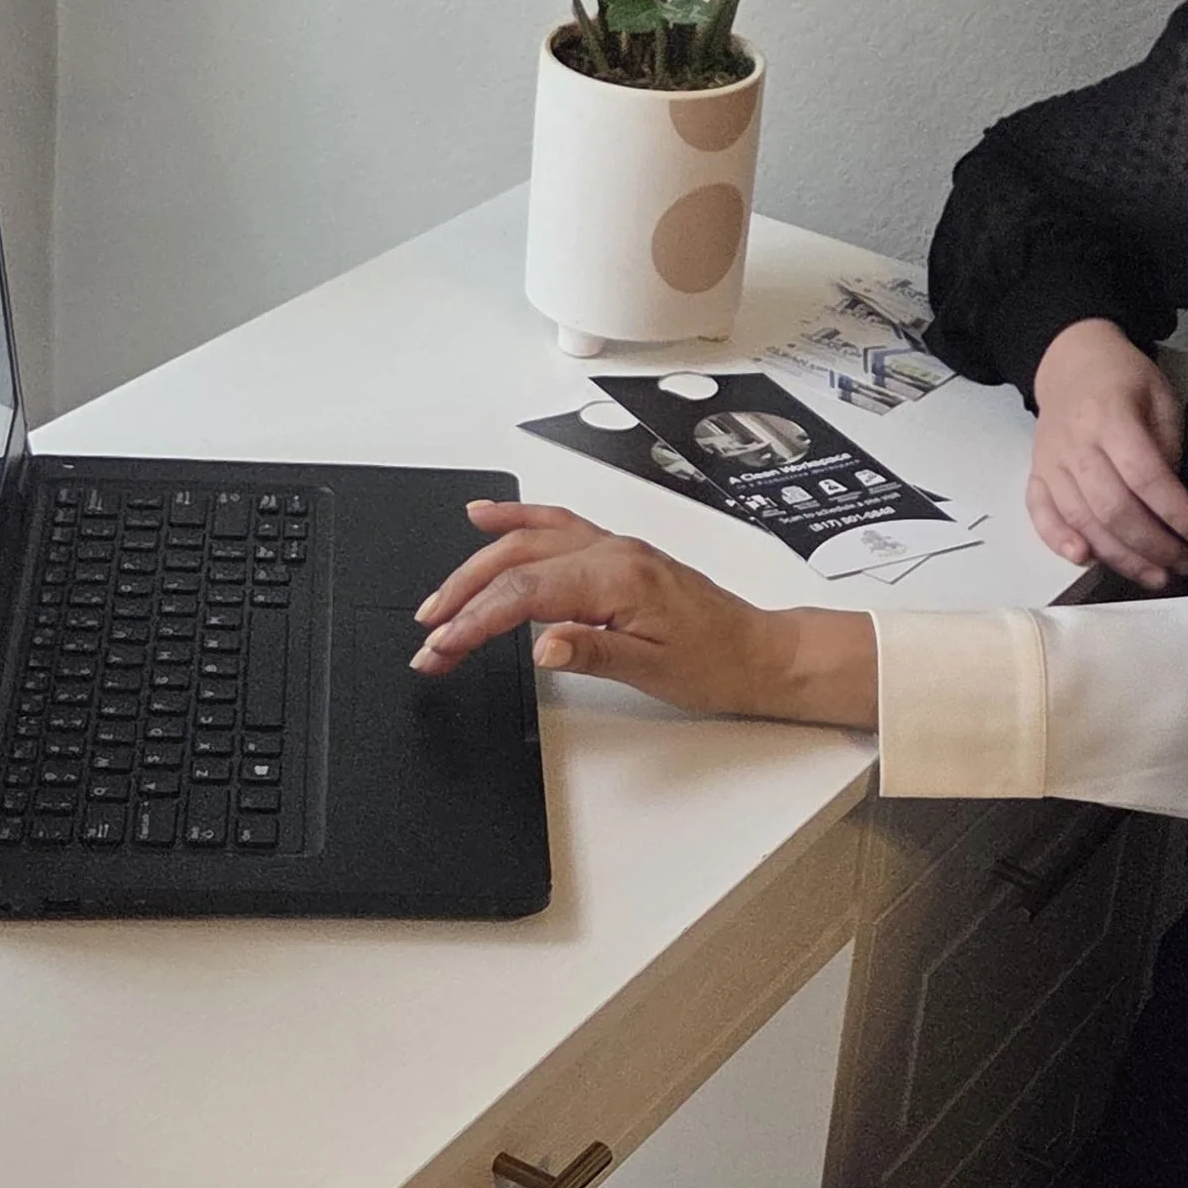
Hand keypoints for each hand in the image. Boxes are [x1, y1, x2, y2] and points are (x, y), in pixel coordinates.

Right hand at [412, 504, 880, 726]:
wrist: (759, 652)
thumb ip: (592, 652)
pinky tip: (486, 518)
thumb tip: (541, 644)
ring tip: (438, 596)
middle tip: (428, 635)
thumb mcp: (653, 669)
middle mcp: (611, 552)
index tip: (440, 648)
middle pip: (516, 563)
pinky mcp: (615, 553)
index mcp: (617, 578)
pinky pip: (555, 525)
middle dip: (463, 597)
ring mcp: (613, 547)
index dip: (474, 621)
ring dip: (477, 565)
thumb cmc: (716, 663)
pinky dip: (516, 518)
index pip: (525, 593)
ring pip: (528, 540)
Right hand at [1027, 319, 1187, 591]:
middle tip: (1186, 565)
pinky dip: (1058, 541)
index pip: (1146, 476)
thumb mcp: (1160, 397)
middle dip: (1154, 545)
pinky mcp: (1036, 474)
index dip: (1178, 513)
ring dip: (1120, 557)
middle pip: (1113, 508)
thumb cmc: (1124, 378)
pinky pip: (1041, 514)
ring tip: (1156, 576)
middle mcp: (1075, 443)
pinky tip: (1085, 561)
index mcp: (1110, 416)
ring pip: (1082, 521)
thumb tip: (1173, 506)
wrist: (1069, 361)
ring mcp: (1050, 461)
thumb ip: (1166, 448)